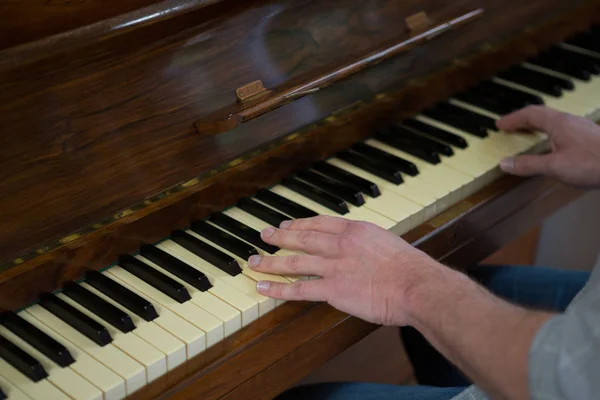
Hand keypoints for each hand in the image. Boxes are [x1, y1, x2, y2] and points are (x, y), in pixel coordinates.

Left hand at [247, 215, 442, 325]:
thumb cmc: (409, 268)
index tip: (287, 225)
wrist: (415, 285)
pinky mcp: (332, 289)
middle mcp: (339, 245)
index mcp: (354, 230)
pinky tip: (264, 288)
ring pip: (293, 262)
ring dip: (271, 262)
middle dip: (279, 237)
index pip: (319, 223)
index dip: (299, 223)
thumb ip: (368, 245)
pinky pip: (298, 289)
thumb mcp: (387, 243)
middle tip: (264, 236)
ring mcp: (334, 266)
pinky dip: (278, 289)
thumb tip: (360, 251)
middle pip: (301, 238)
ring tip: (254, 262)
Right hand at [497, 105, 599, 187]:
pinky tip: (552, 146)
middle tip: (510, 127)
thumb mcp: (555, 167)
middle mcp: (570, 122)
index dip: (513, 119)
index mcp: (558, 123)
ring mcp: (581, 128)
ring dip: (537, 125)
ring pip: (554, 121)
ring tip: (528, 134)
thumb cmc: (594, 163)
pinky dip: (550, 134)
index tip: (500, 124)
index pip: (530, 114)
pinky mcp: (589, 138)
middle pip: (542, 114)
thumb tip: (505, 163)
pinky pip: (563, 129)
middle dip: (523, 120)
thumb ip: (528, 165)